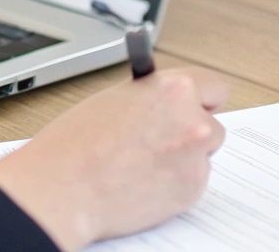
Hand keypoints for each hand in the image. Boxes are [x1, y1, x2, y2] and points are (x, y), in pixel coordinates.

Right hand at [0, 68, 228, 249]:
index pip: (214, 88)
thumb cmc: (77, 142)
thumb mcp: (116, 99)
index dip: (201, 101)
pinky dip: (174, 187)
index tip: (196, 108)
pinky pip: (191, 185)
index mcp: (173, 88)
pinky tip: (143, 185)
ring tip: (145, 167)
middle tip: (165, 144)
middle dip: (192, 135)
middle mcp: (192, 120)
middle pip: (213, 126)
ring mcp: (194, 158)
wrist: (64, 187)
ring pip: (203, 159)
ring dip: (184, 162)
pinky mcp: (191, 191)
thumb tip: (168, 105)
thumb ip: (153, 99)